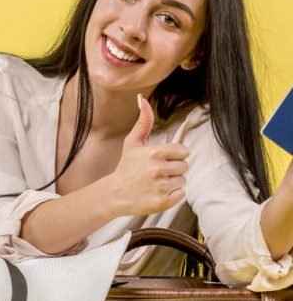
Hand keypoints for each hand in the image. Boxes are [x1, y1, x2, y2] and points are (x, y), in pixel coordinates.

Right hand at [107, 94, 188, 216]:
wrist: (115, 193)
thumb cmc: (126, 166)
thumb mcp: (133, 142)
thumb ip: (143, 121)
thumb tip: (143, 99)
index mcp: (154, 152)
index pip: (183, 151)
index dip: (173, 154)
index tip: (161, 158)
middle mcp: (158, 169)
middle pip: (184, 166)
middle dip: (173, 168)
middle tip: (157, 171)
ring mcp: (161, 187)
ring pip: (183, 180)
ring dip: (173, 181)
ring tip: (156, 181)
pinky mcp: (163, 202)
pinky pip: (181, 194)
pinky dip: (173, 194)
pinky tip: (158, 191)